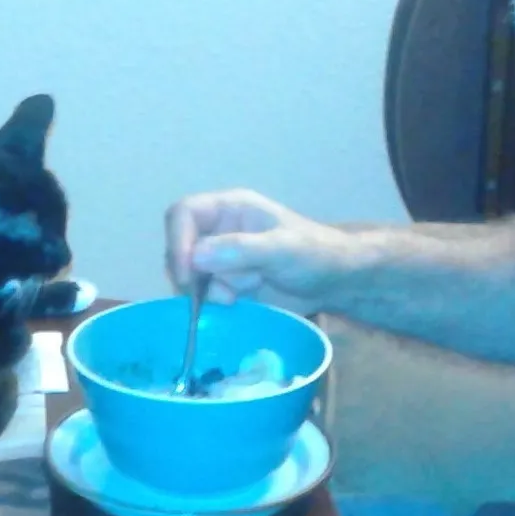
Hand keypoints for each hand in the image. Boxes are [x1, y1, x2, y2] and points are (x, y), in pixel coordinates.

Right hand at [163, 188, 358, 313]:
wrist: (336, 283)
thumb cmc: (316, 255)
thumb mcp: (283, 249)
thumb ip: (243, 249)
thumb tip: (196, 256)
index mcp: (230, 208)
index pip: (184, 214)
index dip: (178, 240)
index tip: (187, 274)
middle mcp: (219, 230)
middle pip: (178, 246)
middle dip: (187, 273)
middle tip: (204, 296)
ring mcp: (220, 259)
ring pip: (187, 274)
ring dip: (200, 292)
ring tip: (230, 300)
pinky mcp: (226, 285)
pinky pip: (201, 294)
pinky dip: (209, 304)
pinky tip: (234, 306)